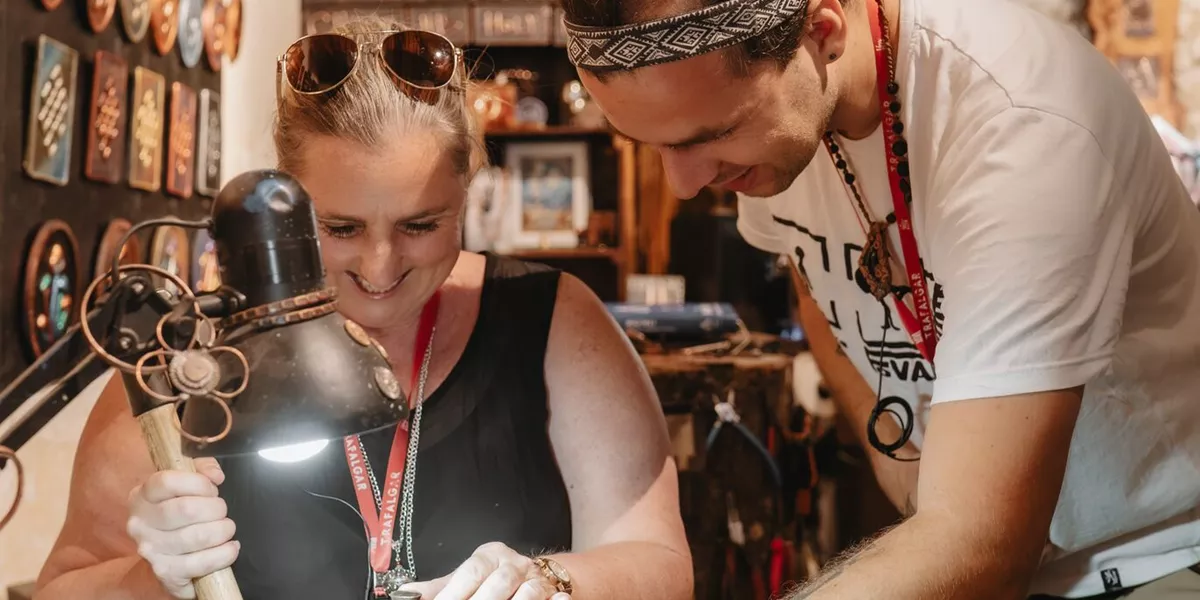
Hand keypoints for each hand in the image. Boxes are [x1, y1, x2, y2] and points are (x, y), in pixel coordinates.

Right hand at [125, 457, 238, 598]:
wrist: (167, 560)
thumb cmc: (181, 516)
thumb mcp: (187, 485)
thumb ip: (202, 468)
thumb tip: (215, 475)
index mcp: (143, 496)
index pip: (167, 481)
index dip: (198, 483)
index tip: (212, 490)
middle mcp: (140, 522)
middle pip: (186, 509)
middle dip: (216, 508)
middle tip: (222, 512)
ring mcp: (150, 549)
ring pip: (196, 536)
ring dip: (222, 531)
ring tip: (226, 529)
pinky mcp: (165, 572)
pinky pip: (200, 563)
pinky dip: (223, 555)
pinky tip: (229, 548)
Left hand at [399, 542, 569, 599]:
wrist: (534, 575)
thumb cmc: (492, 578)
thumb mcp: (467, 577)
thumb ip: (439, 587)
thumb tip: (406, 592)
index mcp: (490, 555)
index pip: (471, 571)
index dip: (455, 592)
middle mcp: (514, 563)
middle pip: (498, 584)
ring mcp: (535, 579)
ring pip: (526, 594)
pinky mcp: (552, 592)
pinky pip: (550, 598)